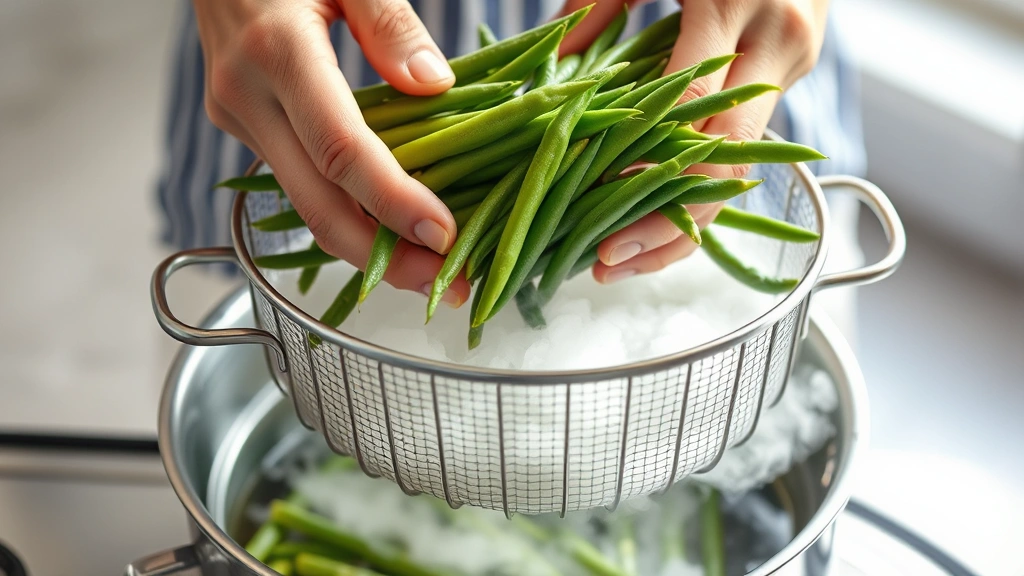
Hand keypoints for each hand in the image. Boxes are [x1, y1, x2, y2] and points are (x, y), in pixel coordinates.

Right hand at [195, 0, 468, 305]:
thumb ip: (390, 23)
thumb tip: (434, 86)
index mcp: (277, 52)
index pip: (340, 149)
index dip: (393, 201)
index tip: (444, 235)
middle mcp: (246, 98)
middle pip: (316, 204)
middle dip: (385, 258)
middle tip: (448, 285)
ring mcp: (238, 119)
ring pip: (305, 206)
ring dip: (368, 248)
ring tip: (430, 269)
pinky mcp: (243, 128)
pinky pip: (299, 185)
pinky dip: (347, 214)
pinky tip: (388, 231)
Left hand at [561, 0, 828, 282]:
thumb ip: (600, 1)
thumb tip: (557, 62)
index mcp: (733, 4)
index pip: (690, 112)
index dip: (642, 174)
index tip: (594, 219)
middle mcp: (776, 45)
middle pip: (726, 164)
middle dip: (667, 227)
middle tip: (606, 264)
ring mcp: (793, 65)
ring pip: (741, 170)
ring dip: (684, 222)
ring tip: (625, 257)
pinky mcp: (792, 76)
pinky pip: (745, 146)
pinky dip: (700, 187)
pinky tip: (658, 217)